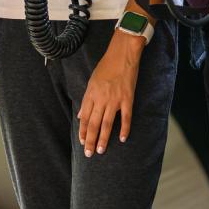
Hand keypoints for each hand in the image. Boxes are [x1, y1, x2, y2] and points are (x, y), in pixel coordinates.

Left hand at [77, 34, 142, 155]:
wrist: (122, 55)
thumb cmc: (106, 67)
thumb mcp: (92, 81)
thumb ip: (86, 100)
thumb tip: (81, 115)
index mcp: (91, 94)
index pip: (85, 118)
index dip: (82, 131)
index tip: (81, 142)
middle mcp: (101, 99)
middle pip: (93, 124)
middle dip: (89, 140)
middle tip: (88, 153)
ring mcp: (115, 100)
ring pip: (106, 124)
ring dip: (103, 139)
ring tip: (100, 150)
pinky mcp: (127, 99)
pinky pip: (125, 117)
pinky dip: (124, 129)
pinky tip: (121, 139)